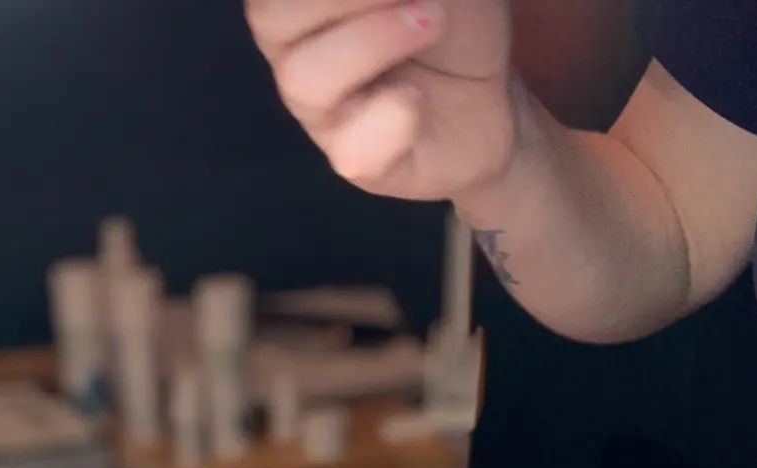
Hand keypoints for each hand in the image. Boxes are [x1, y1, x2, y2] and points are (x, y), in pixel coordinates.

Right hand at [245, 0, 516, 199]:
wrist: (486, 92)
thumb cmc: (451, 18)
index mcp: (304, 8)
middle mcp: (300, 57)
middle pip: (270, 18)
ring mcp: (323, 116)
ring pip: (304, 79)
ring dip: (373, 39)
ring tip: (432, 22)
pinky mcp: (357, 163)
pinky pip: (353, 150)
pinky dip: (395, 113)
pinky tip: (421, 96)